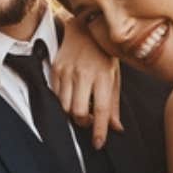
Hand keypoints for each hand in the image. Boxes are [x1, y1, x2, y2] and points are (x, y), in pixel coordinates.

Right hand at [52, 17, 122, 148]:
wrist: (84, 28)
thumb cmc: (104, 54)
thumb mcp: (115, 77)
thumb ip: (114, 104)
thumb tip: (116, 128)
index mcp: (104, 76)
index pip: (102, 109)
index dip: (100, 130)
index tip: (98, 143)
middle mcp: (84, 74)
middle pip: (79, 112)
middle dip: (84, 123)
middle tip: (90, 120)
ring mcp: (67, 71)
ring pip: (65, 107)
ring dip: (73, 113)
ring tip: (81, 107)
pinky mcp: (56, 69)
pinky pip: (56, 96)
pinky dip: (63, 102)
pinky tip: (72, 96)